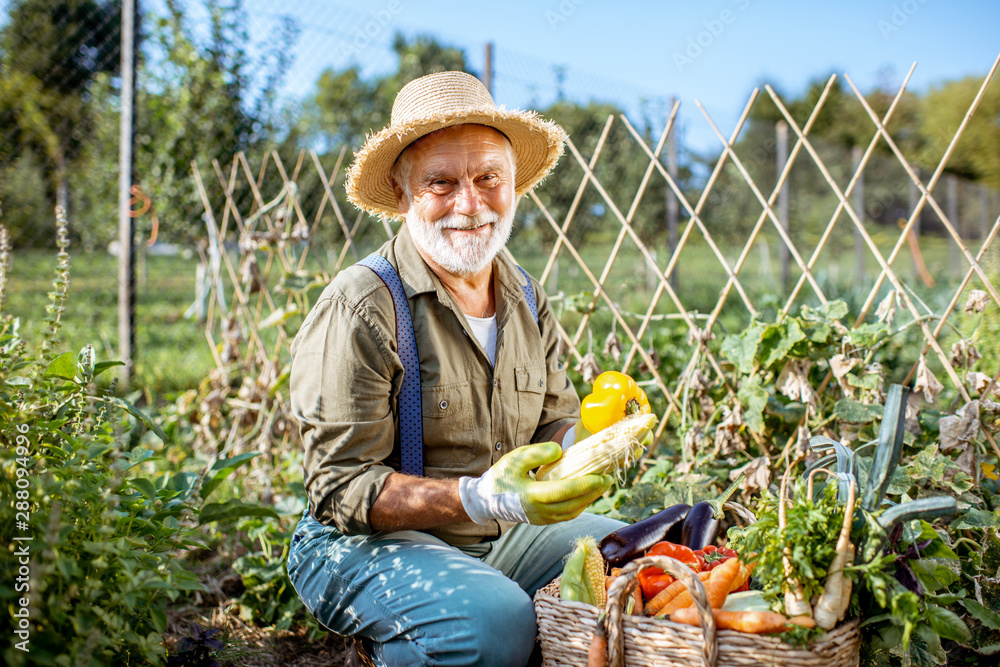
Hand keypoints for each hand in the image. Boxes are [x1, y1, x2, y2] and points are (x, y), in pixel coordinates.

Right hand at [459, 442, 611, 524]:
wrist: (486, 501)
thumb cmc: (501, 477)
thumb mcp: (514, 459)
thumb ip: (536, 453)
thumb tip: (560, 451)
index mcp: (532, 496)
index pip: (565, 491)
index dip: (585, 484)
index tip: (601, 476)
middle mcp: (540, 511)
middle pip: (574, 503)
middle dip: (594, 492)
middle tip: (608, 478)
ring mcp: (543, 518)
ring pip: (573, 511)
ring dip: (589, 499)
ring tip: (602, 484)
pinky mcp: (545, 520)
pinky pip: (567, 514)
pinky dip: (580, 504)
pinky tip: (587, 494)